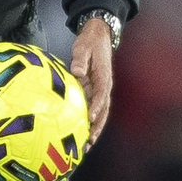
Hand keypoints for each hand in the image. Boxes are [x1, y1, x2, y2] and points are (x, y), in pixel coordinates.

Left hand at [71, 19, 113, 149]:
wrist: (98, 35)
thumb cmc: (90, 42)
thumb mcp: (83, 48)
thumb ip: (79, 60)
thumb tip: (77, 72)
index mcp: (103, 76)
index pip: (102, 94)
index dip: (97, 107)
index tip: (91, 118)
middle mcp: (104, 85)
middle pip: (104, 109)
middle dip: (98, 126)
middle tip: (89, 141)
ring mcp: (100, 89)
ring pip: (100, 112)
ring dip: (95, 128)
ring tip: (87, 144)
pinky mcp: (94, 90)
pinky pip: (93, 108)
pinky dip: (90, 121)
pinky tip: (82, 132)